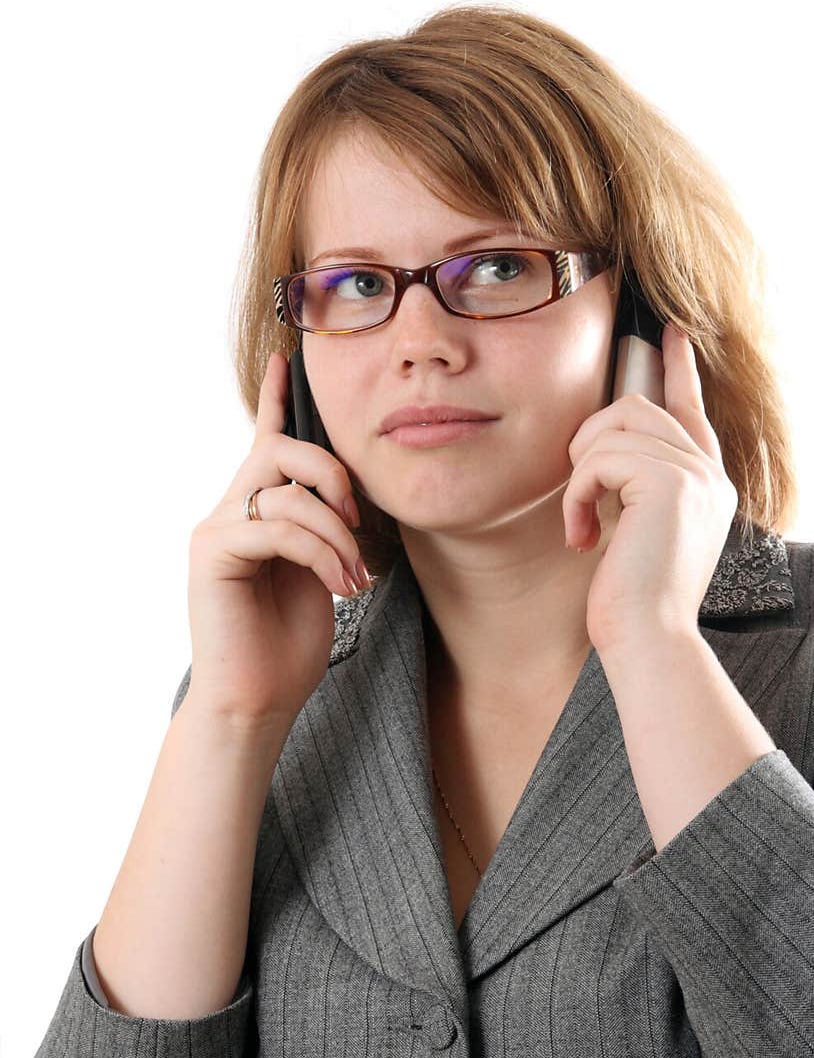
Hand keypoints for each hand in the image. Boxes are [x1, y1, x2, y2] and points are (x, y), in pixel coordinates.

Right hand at [185, 352, 369, 726]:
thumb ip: (324, 527)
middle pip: (279, 447)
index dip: (277, 398)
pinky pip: (276, 526)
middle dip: (332, 473)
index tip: (290, 357)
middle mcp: (230, 510)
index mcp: (258, 510)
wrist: (258, 701)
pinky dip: (320, 554)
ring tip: (355, 576)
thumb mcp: (322, 571)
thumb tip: (347, 500)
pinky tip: (340, 588)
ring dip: (335, 531)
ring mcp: (216, 529)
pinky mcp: (211, 553)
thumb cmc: (289, 643)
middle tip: (358, 522)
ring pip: (284, 487)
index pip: (265, 439)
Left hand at [563, 324, 738, 656]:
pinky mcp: (671, 482)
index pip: (691, 411)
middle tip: (579, 494)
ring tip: (581, 523)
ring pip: (616, 424)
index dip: (679, 370)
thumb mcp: (635, 532)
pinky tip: (581, 536)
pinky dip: (578, 494)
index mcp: (706, 485)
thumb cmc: (630, 601)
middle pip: (638, 406)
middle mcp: (709, 474)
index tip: (669, 335)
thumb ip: (634, 486)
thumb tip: (600, 449)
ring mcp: (694, 475)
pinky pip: (601, 458)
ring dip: (582, 472)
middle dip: (592, 440)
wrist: (648, 639)